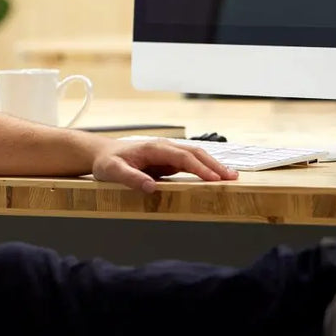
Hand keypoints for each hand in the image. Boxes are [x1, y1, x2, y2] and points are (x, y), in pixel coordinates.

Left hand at [91, 139, 236, 192]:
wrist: (103, 154)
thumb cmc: (108, 162)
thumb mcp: (113, 171)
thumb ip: (131, 178)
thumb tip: (151, 187)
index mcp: (154, 148)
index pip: (182, 157)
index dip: (200, 168)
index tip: (214, 179)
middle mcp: (164, 148)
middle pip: (195, 153)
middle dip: (215, 165)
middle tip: (233, 177)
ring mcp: (167, 153)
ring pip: (196, 156)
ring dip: (213, 166)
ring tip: (231, 177)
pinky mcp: (168, 160)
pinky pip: (190, 163)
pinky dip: (205, 168)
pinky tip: (215, 177)